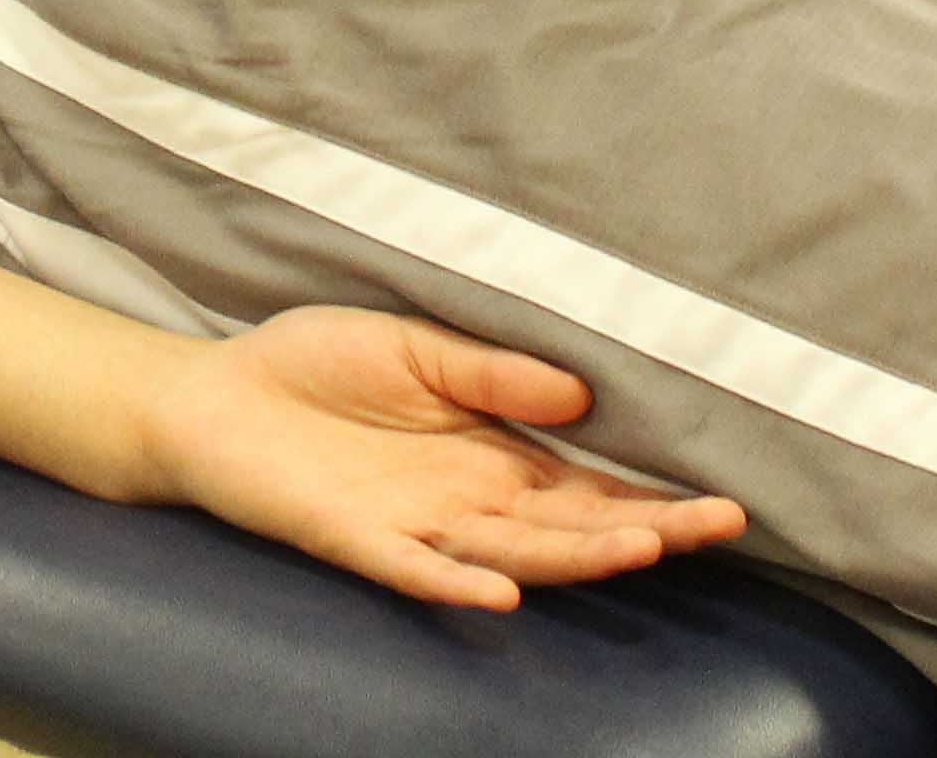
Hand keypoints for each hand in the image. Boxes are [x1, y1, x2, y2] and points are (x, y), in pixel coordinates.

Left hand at [140, 312, 742, 610]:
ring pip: (510, 554)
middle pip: (568, 528)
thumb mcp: (413, 343)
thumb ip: (490, 369)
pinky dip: (455, 582)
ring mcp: (414, 527)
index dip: (652, 496)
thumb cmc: (314, 367)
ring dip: (572, 557)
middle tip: (715, 527)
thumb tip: (580, 390)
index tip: (724, 501)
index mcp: (490, 453)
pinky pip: (413, 570)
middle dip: (644, 529)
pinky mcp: (355, 540)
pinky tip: (499, 592)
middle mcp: (465, 500)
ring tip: (638, 547)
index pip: (588, 485)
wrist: (212, 395)